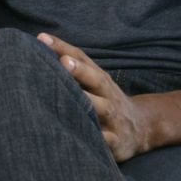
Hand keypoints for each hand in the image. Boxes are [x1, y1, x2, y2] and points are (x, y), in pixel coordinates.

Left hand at [38, 32, 151, 160]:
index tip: (42, 39)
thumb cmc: (107, 101)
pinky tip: (84, 136)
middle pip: (96, 80)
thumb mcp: (96, 83)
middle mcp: (107, 95)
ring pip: (102, 108)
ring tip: (72, 97)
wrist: (142, 126)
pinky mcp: (116, 141)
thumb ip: (73, 70)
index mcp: (100, 79)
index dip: (63, 47)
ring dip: (88, 102)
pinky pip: (107, 140)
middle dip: (80, 71)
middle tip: (63, 61)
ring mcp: (113, 118)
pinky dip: (99, 138)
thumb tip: (39, 47)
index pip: (81, 58)